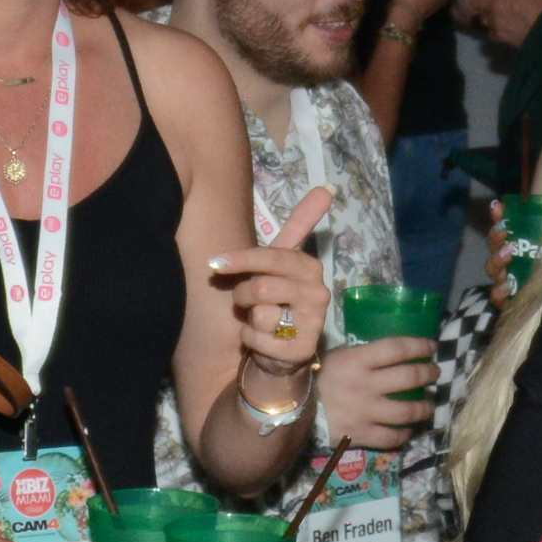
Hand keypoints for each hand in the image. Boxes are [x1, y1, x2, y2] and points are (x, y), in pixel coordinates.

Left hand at [198, 184, 339, 408]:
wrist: (276, 354)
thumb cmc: (273, 302)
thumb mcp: (279, 263)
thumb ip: (299, 226)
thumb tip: (327, 187)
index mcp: (311, 268)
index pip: (271, 256)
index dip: (240, 260)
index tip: (214, 264)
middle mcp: (319, 294)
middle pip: (261, 286)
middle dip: (242, 295)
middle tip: (245, 301)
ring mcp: (313, 324)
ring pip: (260, 313)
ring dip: (248, 318)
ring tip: (257, 320)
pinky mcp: (301, 351)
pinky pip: (257, 338)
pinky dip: (249, 340)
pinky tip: (259, 341)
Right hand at [318, 333, 438, 451]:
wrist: (292, 408)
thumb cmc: (318, 377)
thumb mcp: (338, 356)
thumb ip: (364, 354)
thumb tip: (394, 351)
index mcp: (358, 360)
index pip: (397, 348)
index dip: (419, 346)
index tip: (432, 347)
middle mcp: (365, 385)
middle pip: (408, 377)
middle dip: (428, 374)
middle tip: (434, 373)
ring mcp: (364, 412)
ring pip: (406, 411)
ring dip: (423, 407)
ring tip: (428, 405)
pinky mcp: (360, 435)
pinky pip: (391, 437)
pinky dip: (404, 434)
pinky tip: (407, 430)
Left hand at [472, 0, 541, 48]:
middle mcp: (494, 4)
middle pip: (475, 1)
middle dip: (482, 1)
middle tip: (493, 2)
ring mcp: (495, 23)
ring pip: (483, 19)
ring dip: (489, 17)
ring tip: (499, 18)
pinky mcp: (500, 38)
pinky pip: (491, 33)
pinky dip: (496, 31)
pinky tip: (505, 30)